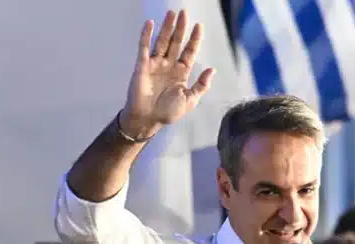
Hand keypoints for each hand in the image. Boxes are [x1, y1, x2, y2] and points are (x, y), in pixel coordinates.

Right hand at [121, 10, 214, 138]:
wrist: (147, 120)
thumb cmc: (168, 112)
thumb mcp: (190, 100)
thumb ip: (201, 86)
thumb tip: (212, 70)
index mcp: (181, 73)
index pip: (189, 51)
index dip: (194, 39)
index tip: (199, 26)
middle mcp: (169, 65)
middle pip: (176, 42)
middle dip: (180, 28)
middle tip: (184, 13)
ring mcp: (155, 64)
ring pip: (162, 42)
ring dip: (166, 27)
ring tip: (171, 13)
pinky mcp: (142, 66)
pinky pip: (144, 48)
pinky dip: (146, 35)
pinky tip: (150, 24)